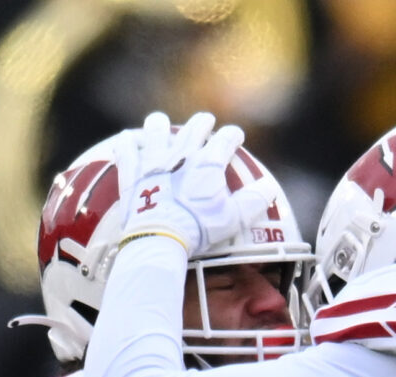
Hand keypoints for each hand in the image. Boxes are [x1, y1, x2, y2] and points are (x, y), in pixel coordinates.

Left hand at [115, 111, 266, 255]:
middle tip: (205, 120)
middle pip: (193, 129)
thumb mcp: (234, 219)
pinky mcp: (132, 173)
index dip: (232, 136)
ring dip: (160, 125)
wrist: (159, 238)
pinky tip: (125, 139)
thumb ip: (254, 202)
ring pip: (156, 131)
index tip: (235, 136)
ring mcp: (154, 161)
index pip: (225, 140)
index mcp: (208, 164)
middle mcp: (181, 155)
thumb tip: (270, 187)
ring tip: (160, 122)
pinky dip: (127, 143)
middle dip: (202, 122)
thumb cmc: (198, 229)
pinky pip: (126, 150)